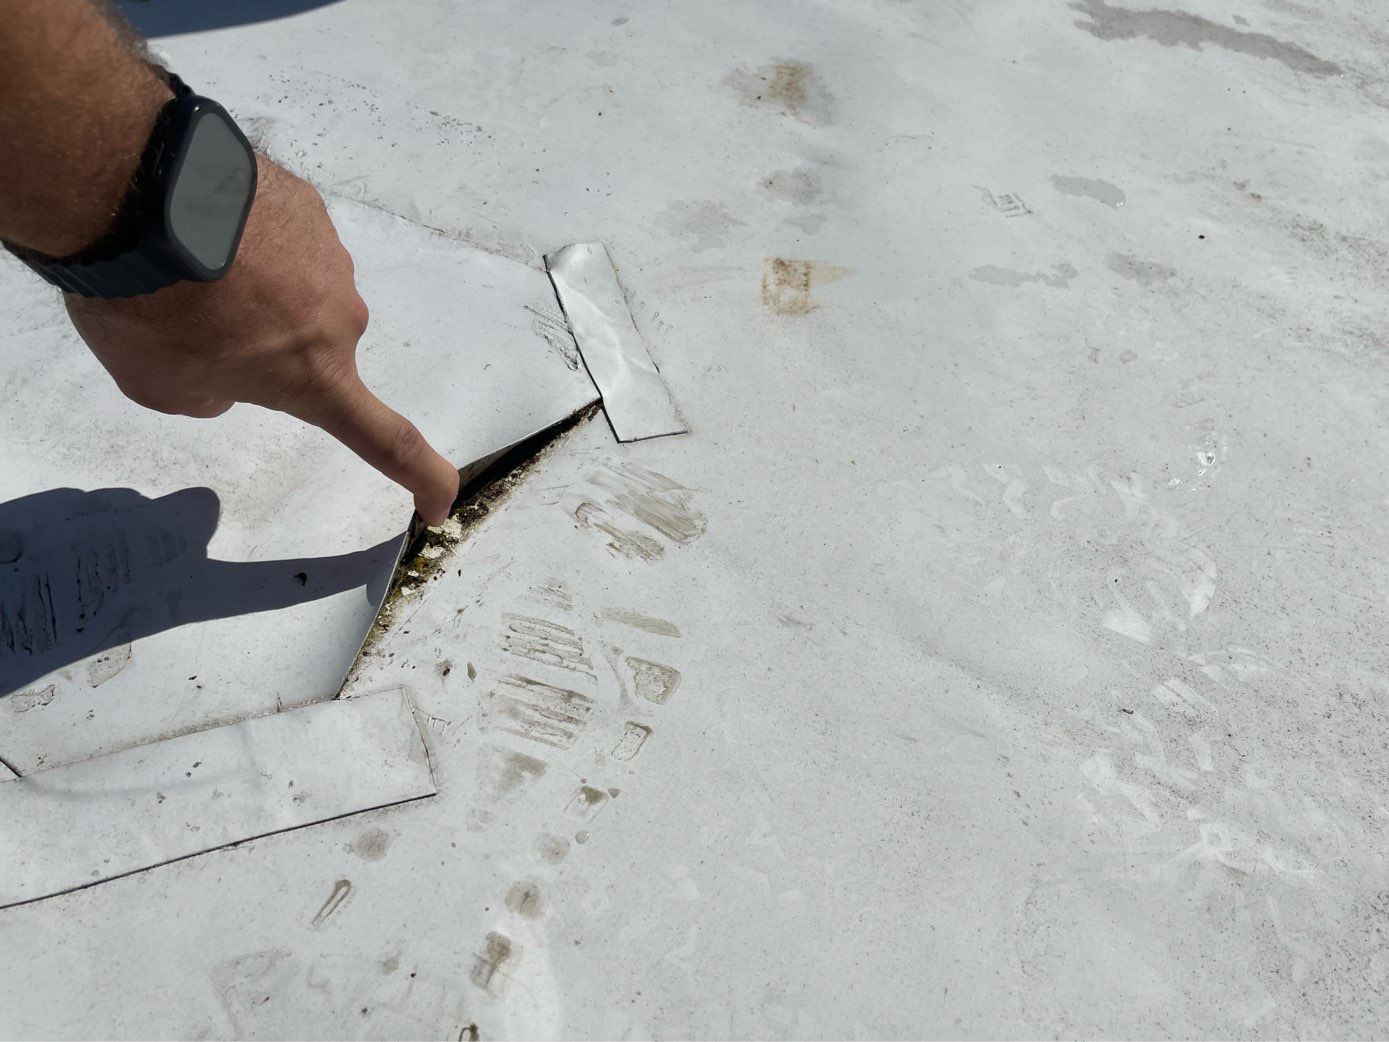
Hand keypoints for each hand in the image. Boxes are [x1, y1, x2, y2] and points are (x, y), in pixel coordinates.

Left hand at [64, 155, 460, 524]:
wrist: (138, 194)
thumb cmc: (151, 309)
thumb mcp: (161, 386)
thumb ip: (210, 394)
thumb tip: (227, 368)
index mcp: (316, 376)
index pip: (387, 441)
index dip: (421, 478)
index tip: (437, 505)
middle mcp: (341, 319)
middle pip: (313, 344)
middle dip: (268, 342)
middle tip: (195, 324)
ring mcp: (329, 255)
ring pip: (297, 286)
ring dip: (257, 286)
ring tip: (188, 267)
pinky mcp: (307, 204)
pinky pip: (282, 235)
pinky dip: (248, 239)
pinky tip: (198, 226)